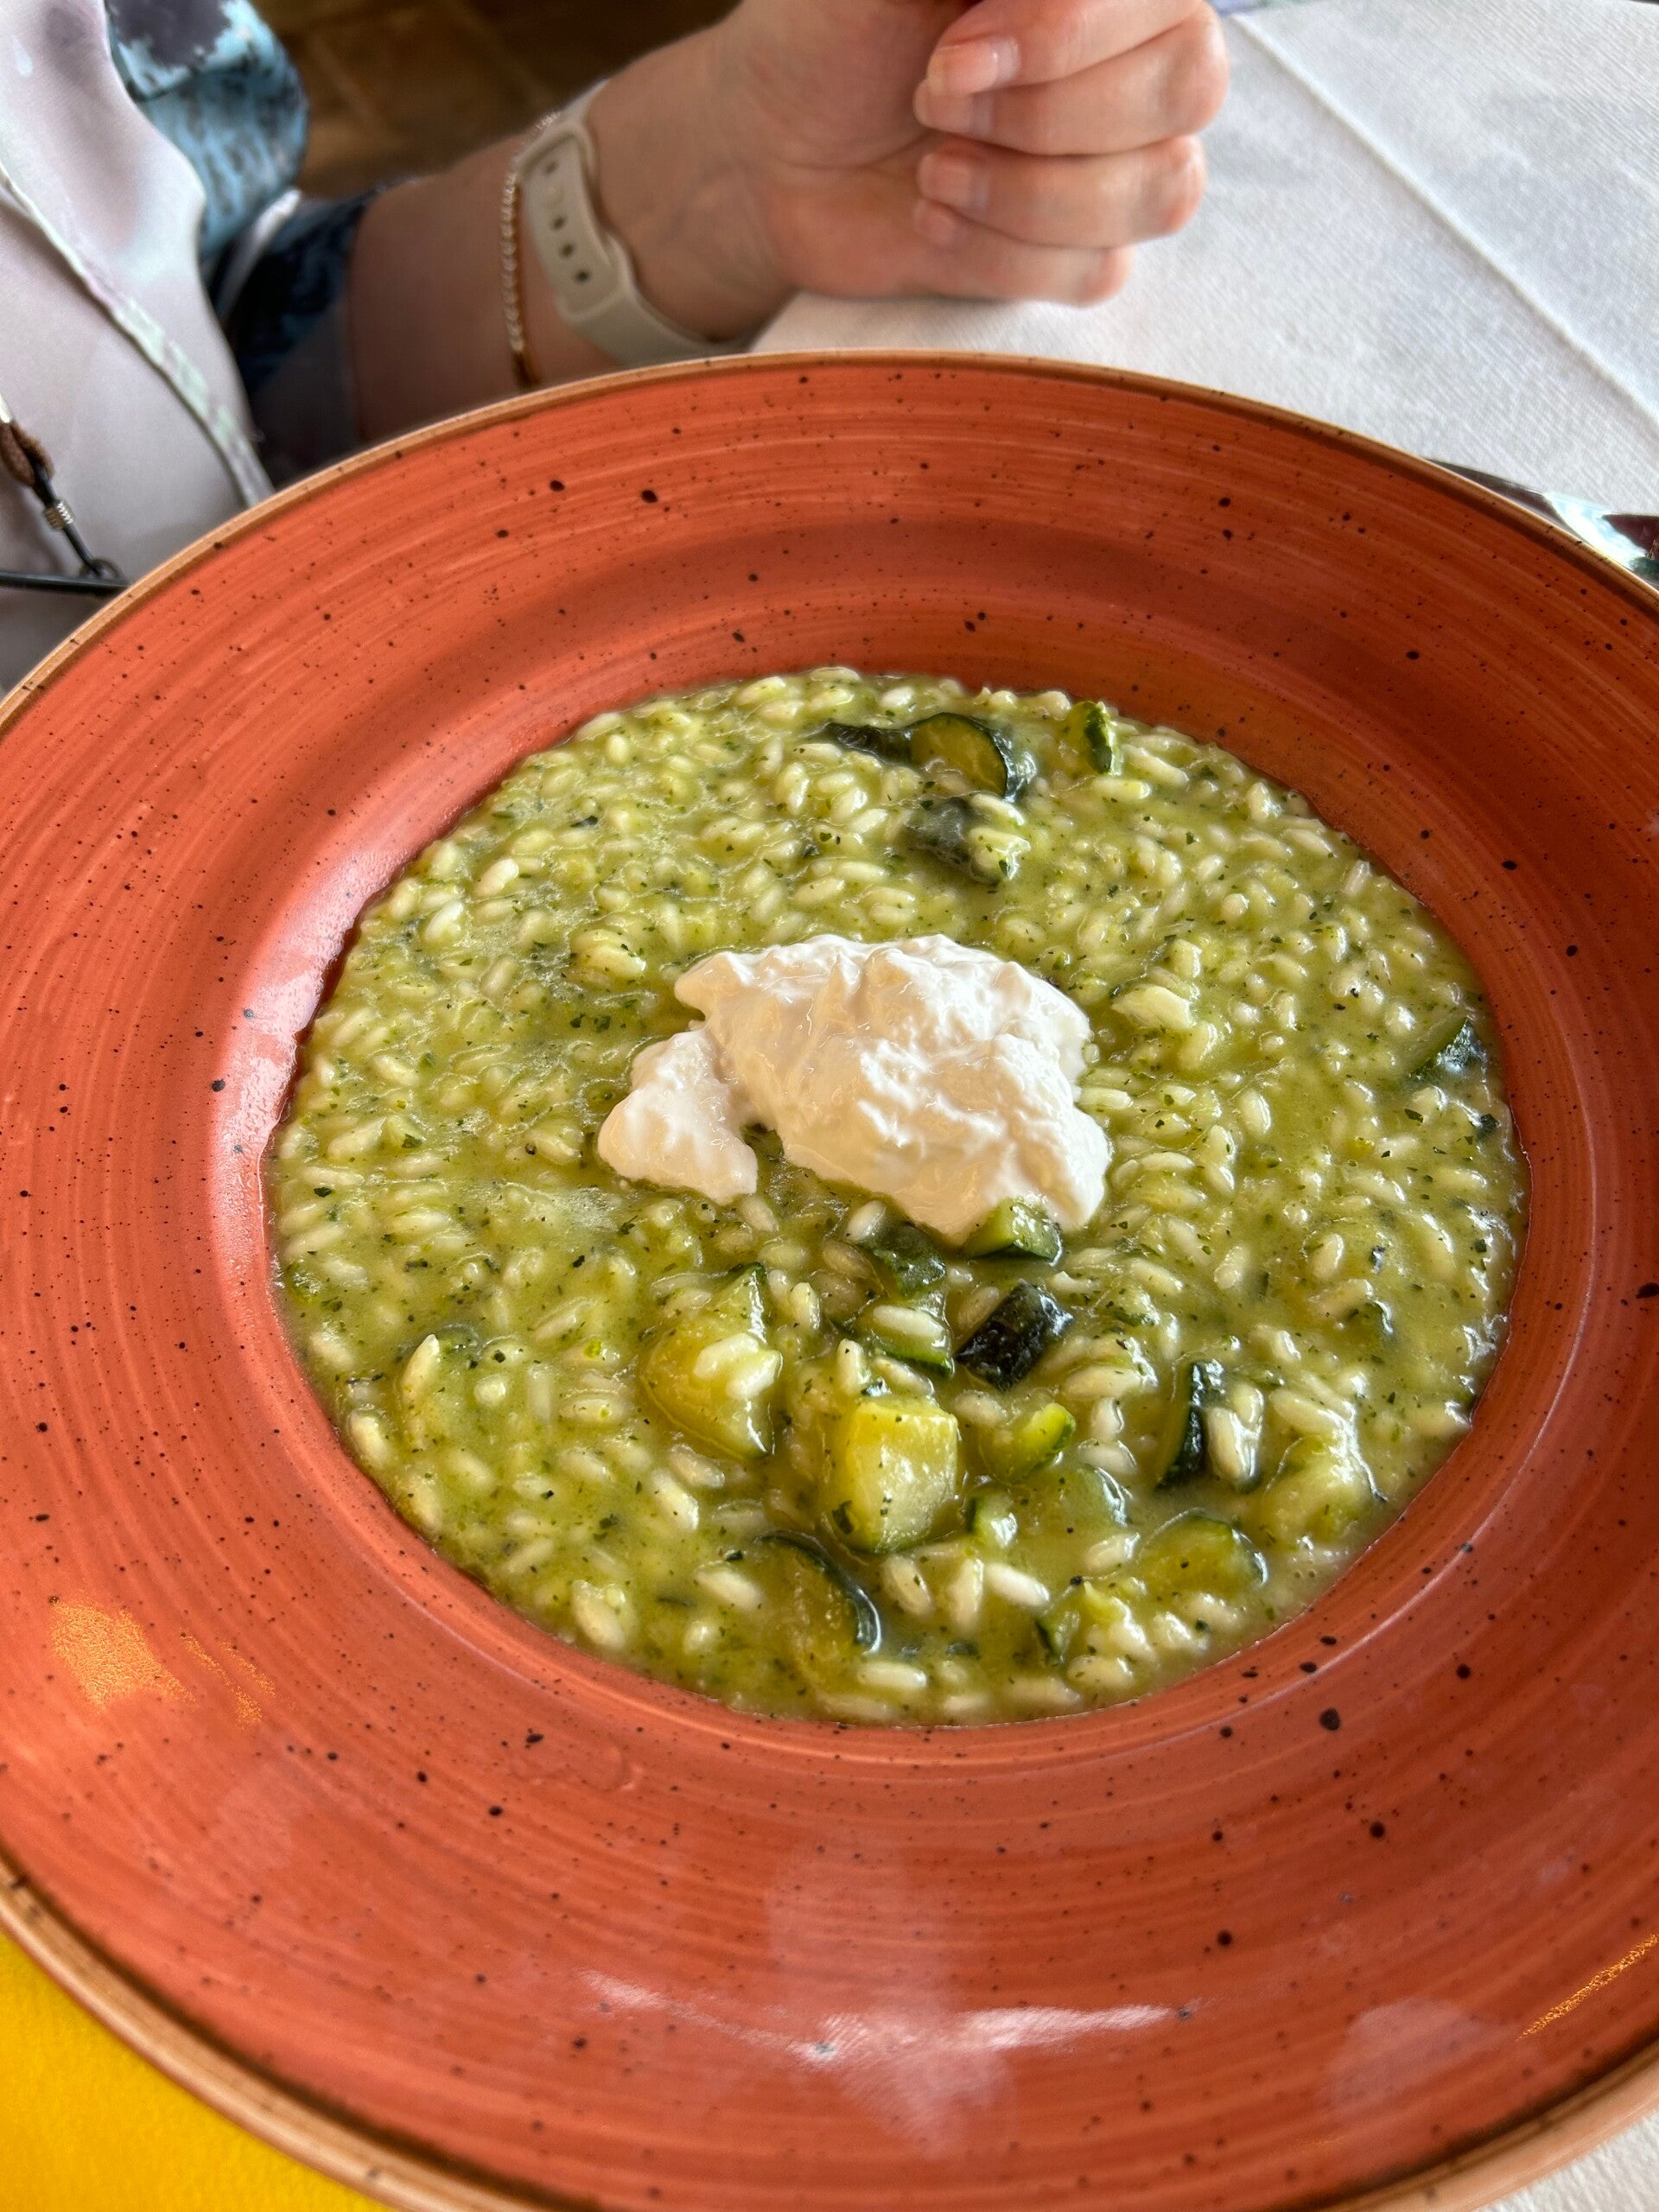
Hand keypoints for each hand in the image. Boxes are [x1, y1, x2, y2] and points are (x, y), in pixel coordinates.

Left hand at [593, 0, 1228, 334]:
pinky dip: (1002, 253)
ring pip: (1159, 190)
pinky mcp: (1076, 253)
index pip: (1173, 6)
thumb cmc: (832, 32)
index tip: (952, 49)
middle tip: (931, 100)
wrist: (774, 144)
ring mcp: (1115, 163)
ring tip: (930, 168)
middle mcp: (1134, 61)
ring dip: (1027, 191)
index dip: (1066, 36)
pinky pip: (1099, 270)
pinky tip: (934, 218)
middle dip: (1044, 111)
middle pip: (1188, 90)